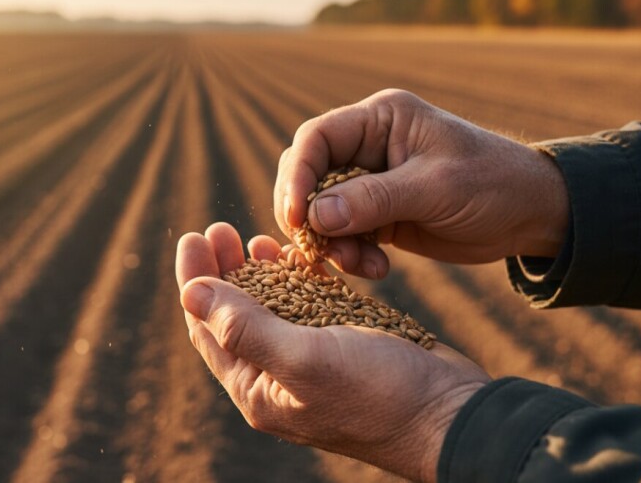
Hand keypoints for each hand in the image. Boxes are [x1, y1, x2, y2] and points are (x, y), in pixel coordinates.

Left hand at [176, 222, 489, 482]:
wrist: (450, 413)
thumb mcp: (304, 360)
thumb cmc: (380, 394)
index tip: (194, 235)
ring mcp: (311, 362)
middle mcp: (278, 378)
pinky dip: (298, 280)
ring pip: (271, 310)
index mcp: (258, 390)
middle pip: (234, 316)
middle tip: (220, 228)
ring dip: (258, 273)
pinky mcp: (342, 346)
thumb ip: (244, 328)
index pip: (207, 329)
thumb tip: (190, 294)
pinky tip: (297, 256)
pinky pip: (308, 309)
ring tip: (254, 237)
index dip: (196, 280)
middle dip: (223, 271)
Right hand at [274, 89, 568, 278]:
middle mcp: (368, 146)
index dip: (298, 175)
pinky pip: (344, 234)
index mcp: (380, 120)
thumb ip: (373, 200)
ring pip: (322, 211)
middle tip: (316, 248)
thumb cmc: (493, 183)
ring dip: (331, 242)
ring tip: (360, 265)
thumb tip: (315, 217)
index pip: (317, 138)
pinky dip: (351, 255)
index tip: (297, 217)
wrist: (532, 215)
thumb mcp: (435, 188)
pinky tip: (377, 269)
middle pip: (309, 175)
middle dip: (309, 215)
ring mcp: (370, 182)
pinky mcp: (378, 214)